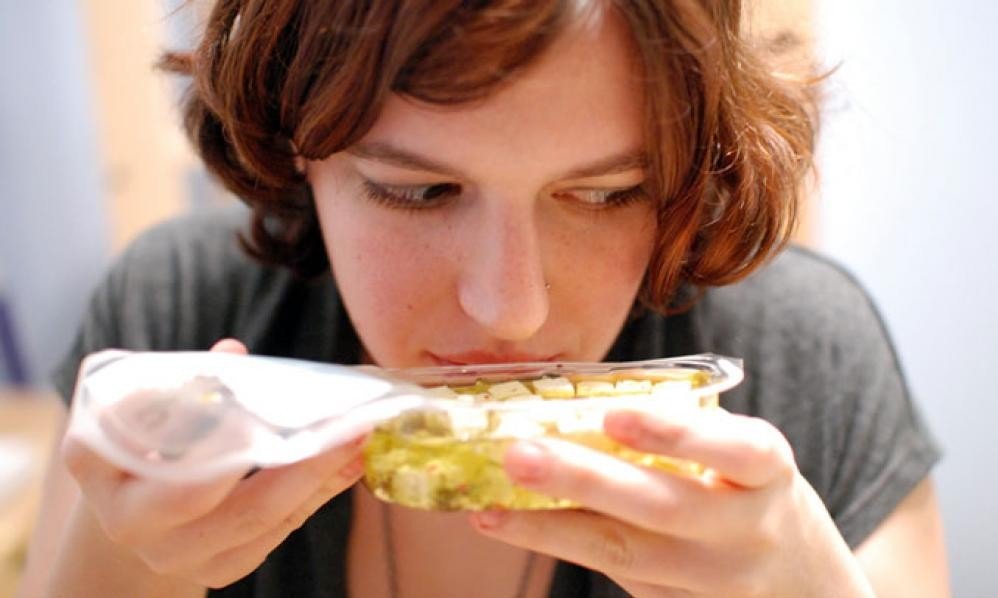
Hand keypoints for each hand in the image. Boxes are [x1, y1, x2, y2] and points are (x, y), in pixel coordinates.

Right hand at [61, 339, 367, 588]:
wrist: (132, 510)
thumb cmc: (142, 436)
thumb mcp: (139, 399)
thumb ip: (180, 377)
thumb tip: (233, 355)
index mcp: (95, 460)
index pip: (143, 439)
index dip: (199, 422)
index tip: (251, 398)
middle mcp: (128, 517)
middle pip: (208, 493)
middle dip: (284, 458)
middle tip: (342, 422)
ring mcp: (171, 553)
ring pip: (255, 518)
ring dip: (316, 476)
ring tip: (359, 437)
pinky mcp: (216, 570)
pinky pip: (274, 534)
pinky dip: (316, 496)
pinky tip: (348, 465)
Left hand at [471, 408, 875, 597]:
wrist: (802, 586)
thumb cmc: (753, 493)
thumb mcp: (743, 456)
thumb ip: (683, 432)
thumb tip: (574, 392)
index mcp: (767, 472)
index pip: (734, 450)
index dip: (675, 434)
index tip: (613, 415)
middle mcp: (745, 529)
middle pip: (663, 508)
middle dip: (585, 481)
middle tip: (518, 455)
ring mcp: (712, 579)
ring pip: (625, 555)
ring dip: (549, 527)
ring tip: (489, 505)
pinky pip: (612, 576)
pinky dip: (556, 544)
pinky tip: (504, 523)